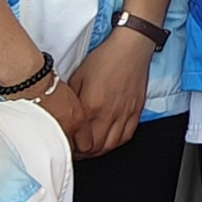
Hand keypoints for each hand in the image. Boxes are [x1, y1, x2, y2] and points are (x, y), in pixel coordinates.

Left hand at [62, 27, 153, 155]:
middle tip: (76, 150)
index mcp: (91, 106)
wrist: (130, 48)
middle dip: (84, 152)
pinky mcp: (136, 111)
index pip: (80, 140)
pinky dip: (116, 142)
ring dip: (100, 150)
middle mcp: (109, 114)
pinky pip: (127, 136)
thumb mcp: (77, 77)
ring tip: (91, 148)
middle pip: (96, 147)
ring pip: (112, 145)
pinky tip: (109, 139)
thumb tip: (66, 115)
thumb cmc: (104, 59)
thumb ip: (72, 100)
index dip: (71, 147)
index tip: (66, 145)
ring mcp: (125, 114)